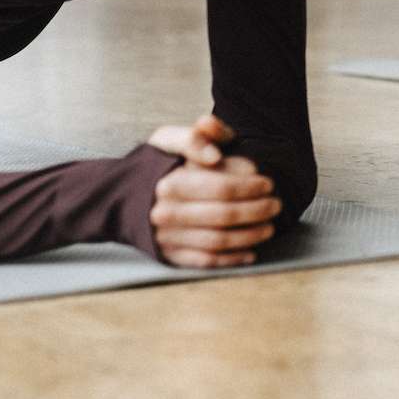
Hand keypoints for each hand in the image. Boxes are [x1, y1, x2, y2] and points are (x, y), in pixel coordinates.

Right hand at [147, 115, 280, 267]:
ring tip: (269, 227)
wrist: (122, 196)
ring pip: (217, 241)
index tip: (268, 183)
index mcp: (169, 183)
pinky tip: (251, 252)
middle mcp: (165, 213)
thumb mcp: (170, 139)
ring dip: (249, 236)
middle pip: (223, 216)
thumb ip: (196, 137)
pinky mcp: (168, 255)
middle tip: (276, 205)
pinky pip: (204, 261)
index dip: (250, 187)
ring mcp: (166, 237)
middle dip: (256, 211)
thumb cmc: (159, 163)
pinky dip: (230, 259)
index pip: (221, 188)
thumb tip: (214, 155)